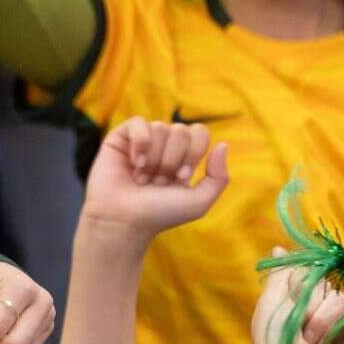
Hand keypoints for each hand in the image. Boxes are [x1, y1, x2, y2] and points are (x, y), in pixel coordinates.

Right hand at [78, 119, 229, 247]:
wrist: (124, 221)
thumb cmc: (159, 214)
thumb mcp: (199, 202)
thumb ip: (219, 177)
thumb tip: (223, 144)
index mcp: (183, 156)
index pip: (199, 132)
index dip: (193, 153)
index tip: (180, 177)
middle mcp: (163, 146)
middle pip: (181, 130)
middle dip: (172, 160)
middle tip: (158, 182)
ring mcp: (142, 141)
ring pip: (160, 128)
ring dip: (154, 159)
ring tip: (142, 179)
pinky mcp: (120, 138)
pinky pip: (138, 123)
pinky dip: (140, 143)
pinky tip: (134, 163)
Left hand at [241, 251, 343, 343]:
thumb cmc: (270, 338)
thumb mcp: (269, 302)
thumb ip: (278, 276)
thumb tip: (279, 250)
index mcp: (295, 290)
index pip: (307, 265)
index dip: (299, 277)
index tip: (290, 292)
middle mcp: (314, 298)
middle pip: (320, 277)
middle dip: (303, 298)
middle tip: (294, 319)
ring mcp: (329, 312)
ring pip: (330, 292)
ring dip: (313, 314)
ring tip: (303, 334)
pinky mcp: (342, 324)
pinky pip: (338, 307)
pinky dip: (322, 323)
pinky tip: (313, 339)